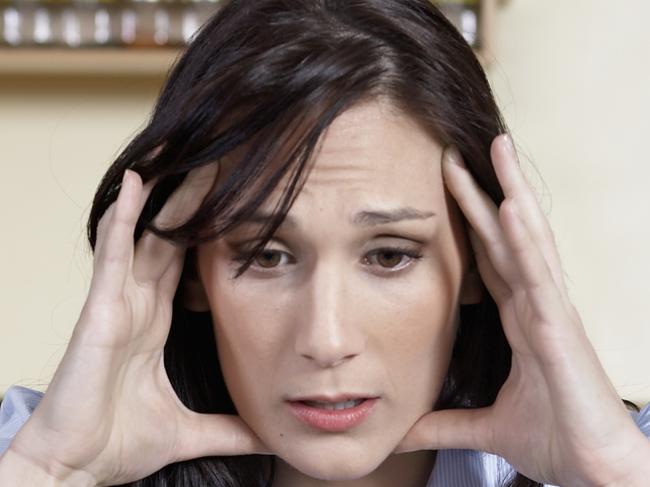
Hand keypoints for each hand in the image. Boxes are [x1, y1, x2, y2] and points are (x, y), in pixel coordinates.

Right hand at [7, 165, 268, 485]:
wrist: (78, 471)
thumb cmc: (119, 444)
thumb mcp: (192, 431)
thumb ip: (231, 429)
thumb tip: (270, 436)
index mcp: (156, 324)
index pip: (186, 266)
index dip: (205, 233)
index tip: (233, 206)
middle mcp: (137, 305)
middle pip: (169, 241)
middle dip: (191, 203)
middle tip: (218, 164)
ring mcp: (117, 303)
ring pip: (144, 237)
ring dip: (162, 198)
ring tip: (182, 157)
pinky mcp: (99, 310)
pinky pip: (114, 255)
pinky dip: (123, 218)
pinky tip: (136, 184)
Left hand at [394, 134, 649, 485]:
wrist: (593, 474)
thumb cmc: (553, 441)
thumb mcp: (484, 429)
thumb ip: (443, 424)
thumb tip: (400, 431)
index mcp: (520, 321)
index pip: (490, 259)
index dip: (473, 222)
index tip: (448, 189)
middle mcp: (536, 306)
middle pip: (507, 237)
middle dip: (486, 192)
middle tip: (460, 151)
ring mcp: (551, 312)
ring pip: (528, 241)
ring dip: (512, 194)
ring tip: (497, 150)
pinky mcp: (561, 330)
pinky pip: (539, 276)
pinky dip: (526, 241)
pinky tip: (513, 206)